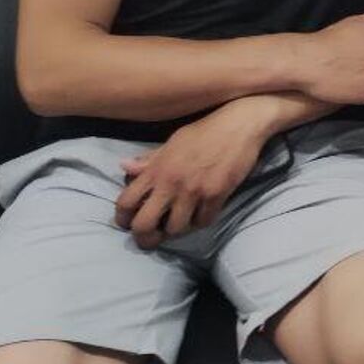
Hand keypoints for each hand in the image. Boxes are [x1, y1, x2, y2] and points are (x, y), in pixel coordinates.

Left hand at [114, 102, 269, 248]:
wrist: (240, 124)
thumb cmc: (205, 131)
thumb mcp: (172, 142)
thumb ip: (149, 160)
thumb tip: (124, 167)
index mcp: (156, 169)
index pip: (125, 202)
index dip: (122, 219)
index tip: (128, 223)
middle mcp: (170, 182)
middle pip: (144, 224)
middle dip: (145, 237)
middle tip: (152, 238)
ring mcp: (193, 190)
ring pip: (175, 229)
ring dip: (177, 229)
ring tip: (181, 223)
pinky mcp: (216, 195)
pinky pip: (203, 221)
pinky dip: (201, 221)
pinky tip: (202, 214)